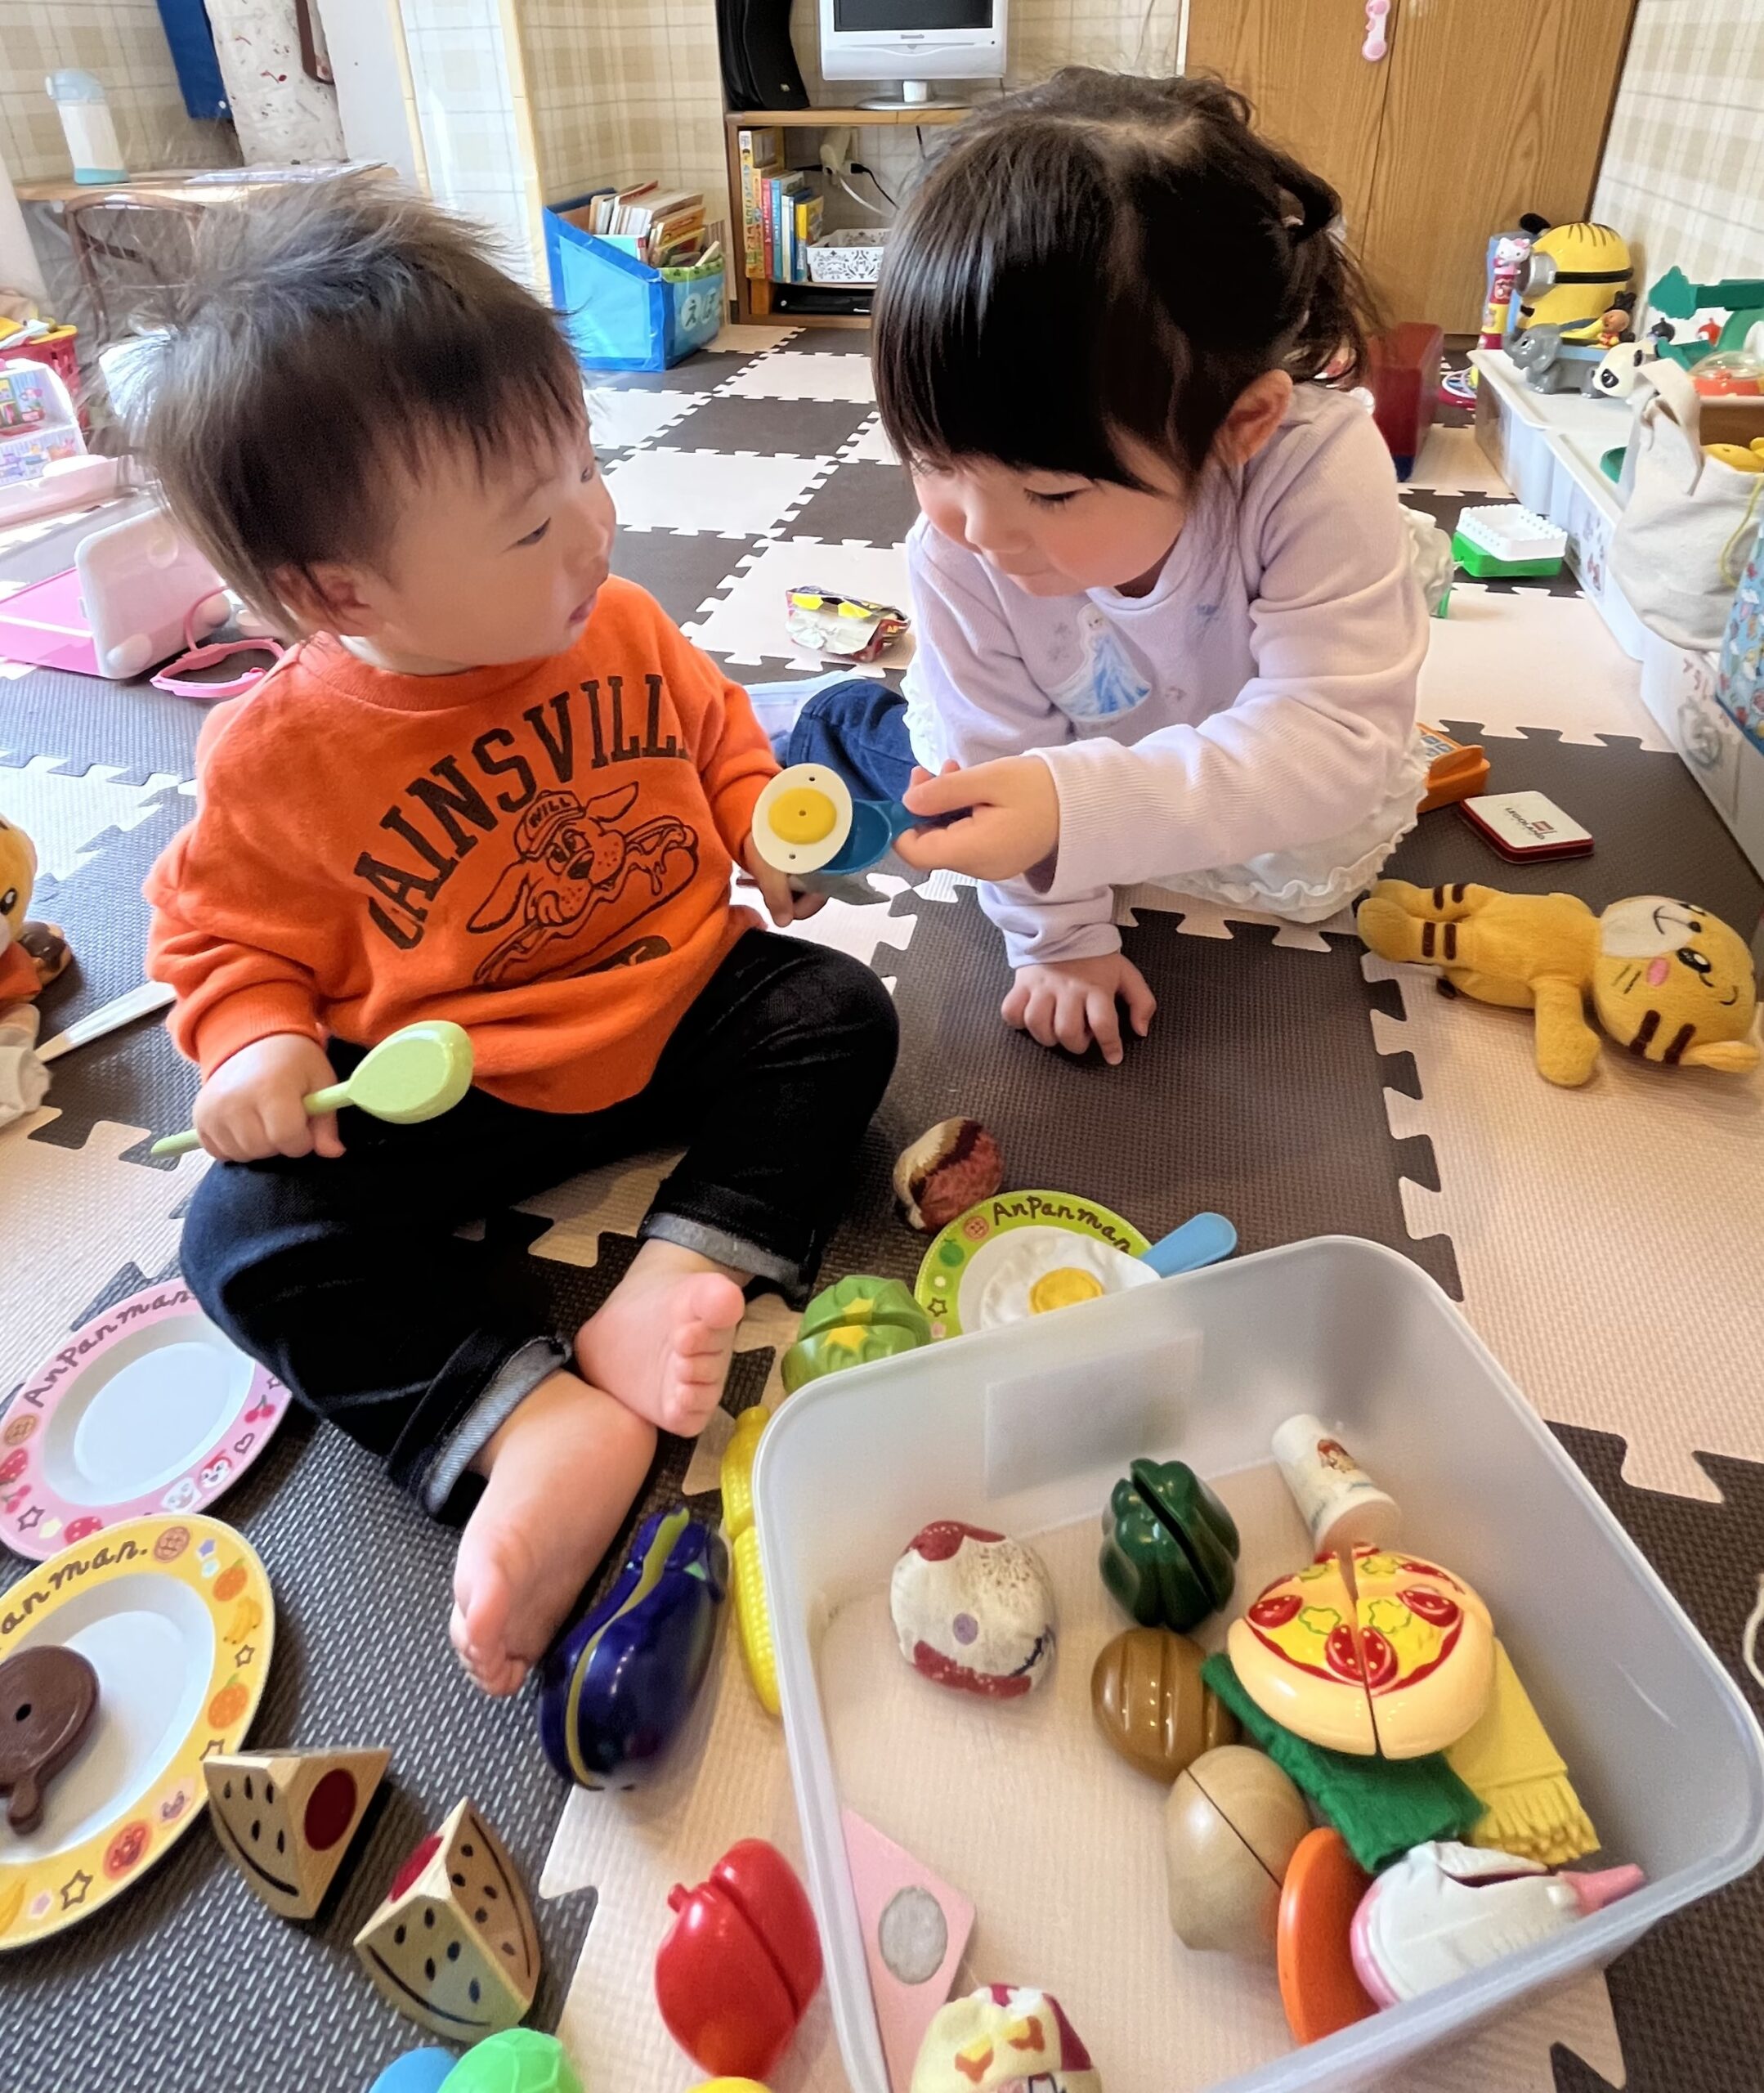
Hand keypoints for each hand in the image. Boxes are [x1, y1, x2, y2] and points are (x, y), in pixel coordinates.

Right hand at [194, 1031, 342, 1161]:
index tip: (304, 1124)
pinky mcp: (199, 1118)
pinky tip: (244, 1125)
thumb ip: (326, 1122)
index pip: (288, 1139)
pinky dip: (235, 1147)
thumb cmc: (293, 1062)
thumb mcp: (320, 1082)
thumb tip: (334, 1153)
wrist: (251, 1040)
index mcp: (271, 1089)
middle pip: (264, 1149)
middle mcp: (236, 1101)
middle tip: (283, 1118)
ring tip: (264, 1119)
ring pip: (243, 1155)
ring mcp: (213, 1111)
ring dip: (259, 1146)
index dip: (303, 1139)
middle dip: (281, 1143)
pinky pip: (219, 1153)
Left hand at [739, 832, 827, 924]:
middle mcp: (826, 860)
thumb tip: (784, 922)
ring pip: (800, 879)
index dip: (794, 909)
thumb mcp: (769, 866)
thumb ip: (777, 896)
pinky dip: (781, 870)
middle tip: (763, 887)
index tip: (775, 906)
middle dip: (785, 895)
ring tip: (759, 875)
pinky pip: (796, 865)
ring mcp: (816, 851)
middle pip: (808, 891)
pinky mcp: (806, 843)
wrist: (759, 795)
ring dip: (781, 882)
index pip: (815, 901)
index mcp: (825, 866)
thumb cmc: (767, 828)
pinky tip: (764, 866)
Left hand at [892, 758, 1060, 881]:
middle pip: (929, 846)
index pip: (916, 853)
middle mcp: (977, 867)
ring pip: (946, 840)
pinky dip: (958, 815)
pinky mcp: (997, 856)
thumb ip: (946, 791)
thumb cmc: (1040, 788)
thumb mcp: (990, 779)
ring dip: (940, 807)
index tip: (907, 791)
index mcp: (973, 851)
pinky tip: (967, 788)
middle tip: (929, 770)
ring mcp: (988, 865)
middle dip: (921, 809)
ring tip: (951, 771)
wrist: (1087, 804)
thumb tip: (908, 801)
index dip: (900, 826)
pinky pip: (965, 839)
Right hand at [1002, 954, 1156, 1065]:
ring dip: (1047, 1037)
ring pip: (1037, 1024)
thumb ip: (1141, 1002)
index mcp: (1096, 988)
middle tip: (1080, 1037)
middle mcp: (1068, 989)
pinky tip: (1030, 1020)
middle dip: (1076, 1044)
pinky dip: (1018, 1022)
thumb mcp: (1126, 975)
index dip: (1110, 1045)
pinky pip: (1011, 1011)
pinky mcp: (1022, 985)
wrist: (1065, 928)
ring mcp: (1042, 987)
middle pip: (1067, 1030)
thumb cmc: (1097, 958)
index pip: (1103, 1023)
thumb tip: (1140, 1030)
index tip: (1113, 1057)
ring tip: (1056, 1031)